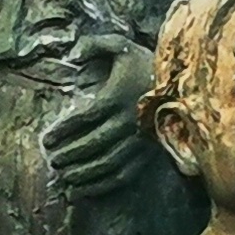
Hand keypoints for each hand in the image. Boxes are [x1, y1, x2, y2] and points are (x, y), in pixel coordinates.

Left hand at [44, 35, 155, 198]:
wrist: (187, 85)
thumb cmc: (149, 64)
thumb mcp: (122, 46)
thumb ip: (95, 44)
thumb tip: (73, 54)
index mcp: (118, 97)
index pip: (84, 118)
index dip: (63, 131)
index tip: (47, 140)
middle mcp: (129, 122)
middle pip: (93, 144)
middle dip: (70, 154)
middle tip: (51, 161)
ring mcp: (141, 141)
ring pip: (107, 163)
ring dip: (82, 173)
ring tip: (63, 178)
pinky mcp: (149, 154)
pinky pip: (123, 175)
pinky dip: (101, 185)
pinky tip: (82, 190)